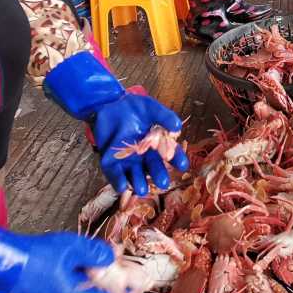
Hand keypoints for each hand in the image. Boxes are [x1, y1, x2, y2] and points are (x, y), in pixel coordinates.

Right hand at [0, 204, 121, 292]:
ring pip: (78, 292)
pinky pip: (63, 289)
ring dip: (90, 278)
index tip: (141, 285)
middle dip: (109, 281)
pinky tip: (73, 262)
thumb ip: (96, 253)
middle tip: (120, 266)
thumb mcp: (71, 249)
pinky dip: (74, 278)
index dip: (128, 292)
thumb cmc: (34, 256)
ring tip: (98, 260)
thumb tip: (111, 257)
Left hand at [44, 51, 187, 195]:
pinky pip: (115, 174)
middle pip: (153, 168)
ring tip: (142, 189)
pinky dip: (118, 181)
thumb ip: (165, 117)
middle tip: (163, 182)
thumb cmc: (133, 108)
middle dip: (158, 175)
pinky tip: (122, 187)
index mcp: (156, 144)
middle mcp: (144, 155)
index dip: (176, 160)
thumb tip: (178, 128)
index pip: (169, 154)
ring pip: (135, 175)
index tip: (182, 165)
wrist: (109, 104)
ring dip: (138, 183)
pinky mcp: (110, 161)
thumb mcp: (151, 109)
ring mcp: (127, 160)